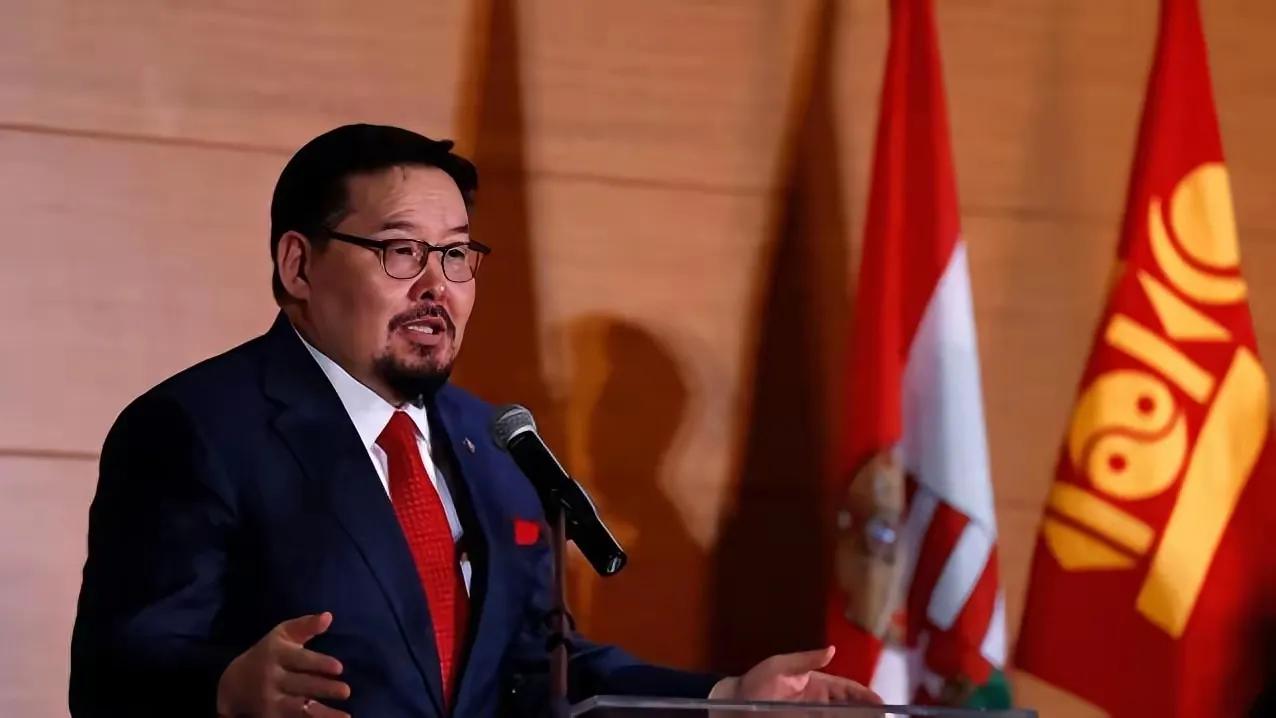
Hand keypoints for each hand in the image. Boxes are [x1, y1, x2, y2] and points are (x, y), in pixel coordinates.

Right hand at [216, 612, 350, 717]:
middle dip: (323, 689)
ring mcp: (270, 701)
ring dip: (322, 714)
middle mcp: (272, 679)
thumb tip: (329, 616)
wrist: (233, 685)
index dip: (319, 664)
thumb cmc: (267, 654)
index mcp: (276, 655)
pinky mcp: (271, 717)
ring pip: (298, 709)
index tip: (339, 668)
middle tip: (346, 691)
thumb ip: (305, 626)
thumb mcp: (281, 635)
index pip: (299, 660)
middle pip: (300, 685)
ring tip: (346, 716)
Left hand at [710, 646, 881, 704]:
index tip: (880, 704)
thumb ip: (806, 660)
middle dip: (864, 712)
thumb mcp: (780, 666)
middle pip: (848, 709)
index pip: (847, 690)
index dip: (864, 696)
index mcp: (817, 684)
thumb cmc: (757, 682)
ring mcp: (811, 715)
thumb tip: (831, 650)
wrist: (735, 703)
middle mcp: (818, 702)